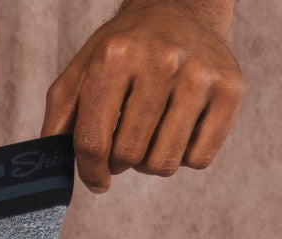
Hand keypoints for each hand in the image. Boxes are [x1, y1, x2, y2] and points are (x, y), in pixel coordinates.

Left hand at [42, 0, 243, 194]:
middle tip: (126, 144)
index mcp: (116, 55)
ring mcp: (200, 73)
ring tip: (150, 135)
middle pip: (129, 155)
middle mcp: (162, 59)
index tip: (96, 178)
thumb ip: (58, 122)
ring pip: (164, 164)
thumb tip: (50, 171)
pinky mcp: (230, 88)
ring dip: (150, 162)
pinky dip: (184, 157)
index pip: (92, 142)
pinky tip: (178, 129)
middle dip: (121, 161)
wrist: (177, 9)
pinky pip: (198, 159)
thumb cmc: (120, 53)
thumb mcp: (79, 74)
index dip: (90, 172)